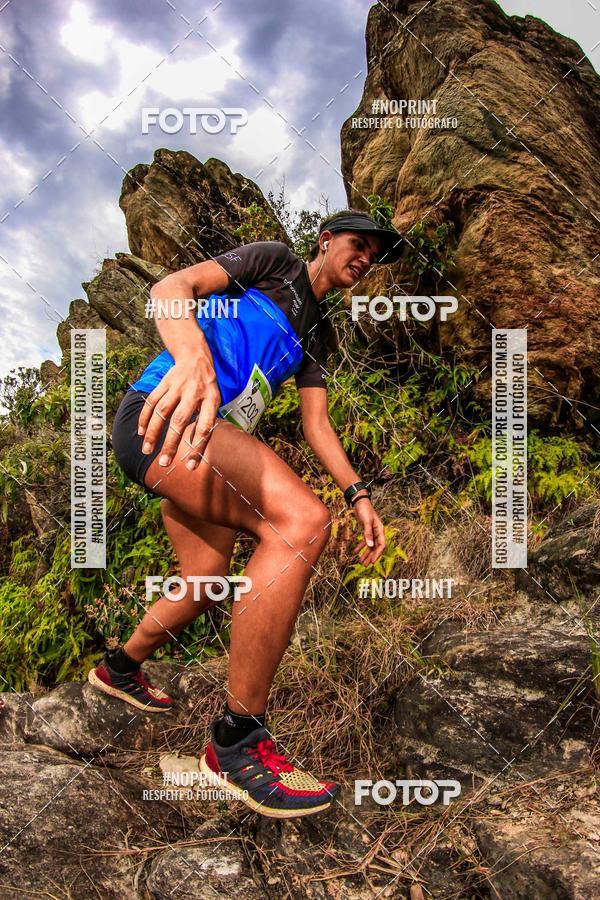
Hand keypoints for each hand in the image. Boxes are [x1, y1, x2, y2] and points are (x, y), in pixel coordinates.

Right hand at [137, 356, 221, 470]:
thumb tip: (196, 453)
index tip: (190, 466)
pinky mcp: (164, 382)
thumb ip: (206, 422)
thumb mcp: (215, 401)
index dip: (198, 447)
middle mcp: (194, 393)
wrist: (195, 357)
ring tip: (147, 451)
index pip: (205, 427)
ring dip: (153, 433)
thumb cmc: (207, 387)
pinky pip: (151, 401)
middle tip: (164, 463)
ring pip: (161, 412)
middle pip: (179, 421)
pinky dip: (145, 417)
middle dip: (170, 444)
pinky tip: (141, 432)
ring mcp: (177, 387)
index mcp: (211, 400)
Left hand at [352, 497, 385, 566]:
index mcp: (380, 530)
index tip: (372, 562)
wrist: (360, 502)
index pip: (381, 545)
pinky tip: (355, 552)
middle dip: (371, 556)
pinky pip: (365, 541)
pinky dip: (360, 547)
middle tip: (365, 565)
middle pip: (376, 547)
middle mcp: (378, 532)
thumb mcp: (366, 522)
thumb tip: (370, 545)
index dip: (377, 554)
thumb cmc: (365, 510)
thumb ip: (368, 533)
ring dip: (365, 554)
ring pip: (370, 546)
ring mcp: (372, 532)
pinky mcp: (366, 531)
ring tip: (360, 562)